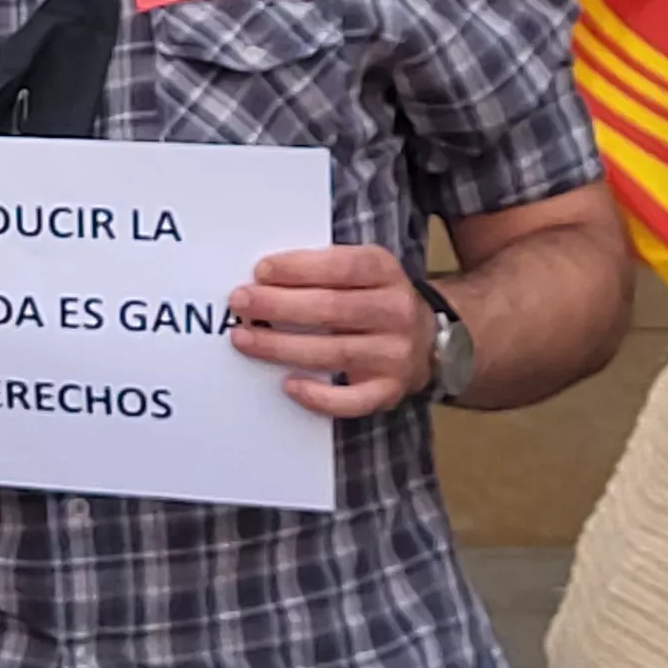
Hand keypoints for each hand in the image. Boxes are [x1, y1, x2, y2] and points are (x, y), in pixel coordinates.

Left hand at [229, 246, 432, 418]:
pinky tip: (288, 385)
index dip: (300, 268)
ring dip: (283, 346)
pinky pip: (353, 400)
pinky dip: (319, 396)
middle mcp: (396, 312)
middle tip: (241, 303)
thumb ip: (320, 268)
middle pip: (333, 309)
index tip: (261, 271)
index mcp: (386, 272)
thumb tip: (263, 278)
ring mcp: (395, 354)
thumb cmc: (372, 298)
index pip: (343, 267)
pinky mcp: (389, 390)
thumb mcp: (360, 270)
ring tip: (244, 338)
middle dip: (279, 306)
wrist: (427, 338)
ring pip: (335, 353)